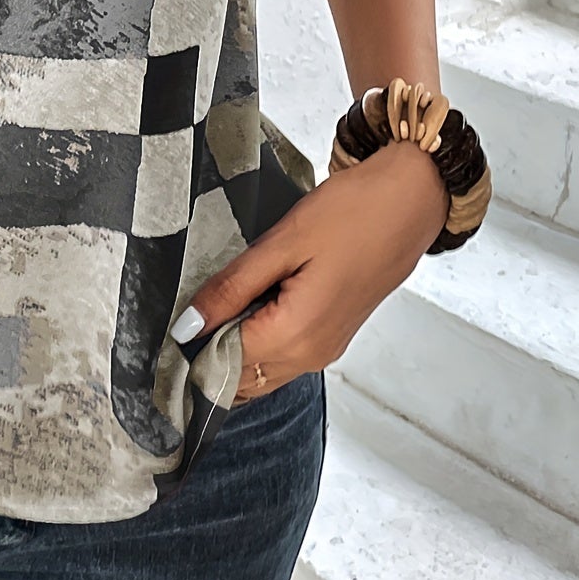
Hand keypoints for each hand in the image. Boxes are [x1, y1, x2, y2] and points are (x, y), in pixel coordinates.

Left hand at [181, 140, 449, 404]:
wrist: (413, 200)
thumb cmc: (352, 213)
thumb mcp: (282, 243)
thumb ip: (232, 288)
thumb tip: (188, 326)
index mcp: (297, 335)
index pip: (224, 365)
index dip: (191, 351)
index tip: (165, 331)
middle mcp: (312, 355)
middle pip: (243, 379)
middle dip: (208, 358)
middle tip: (182, 319)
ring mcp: (326, 348)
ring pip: (263, 372)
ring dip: (233, 352)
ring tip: (212, 307)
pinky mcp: (333, 334)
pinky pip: (283, 356)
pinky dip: (257, 342)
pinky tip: (243, 306)